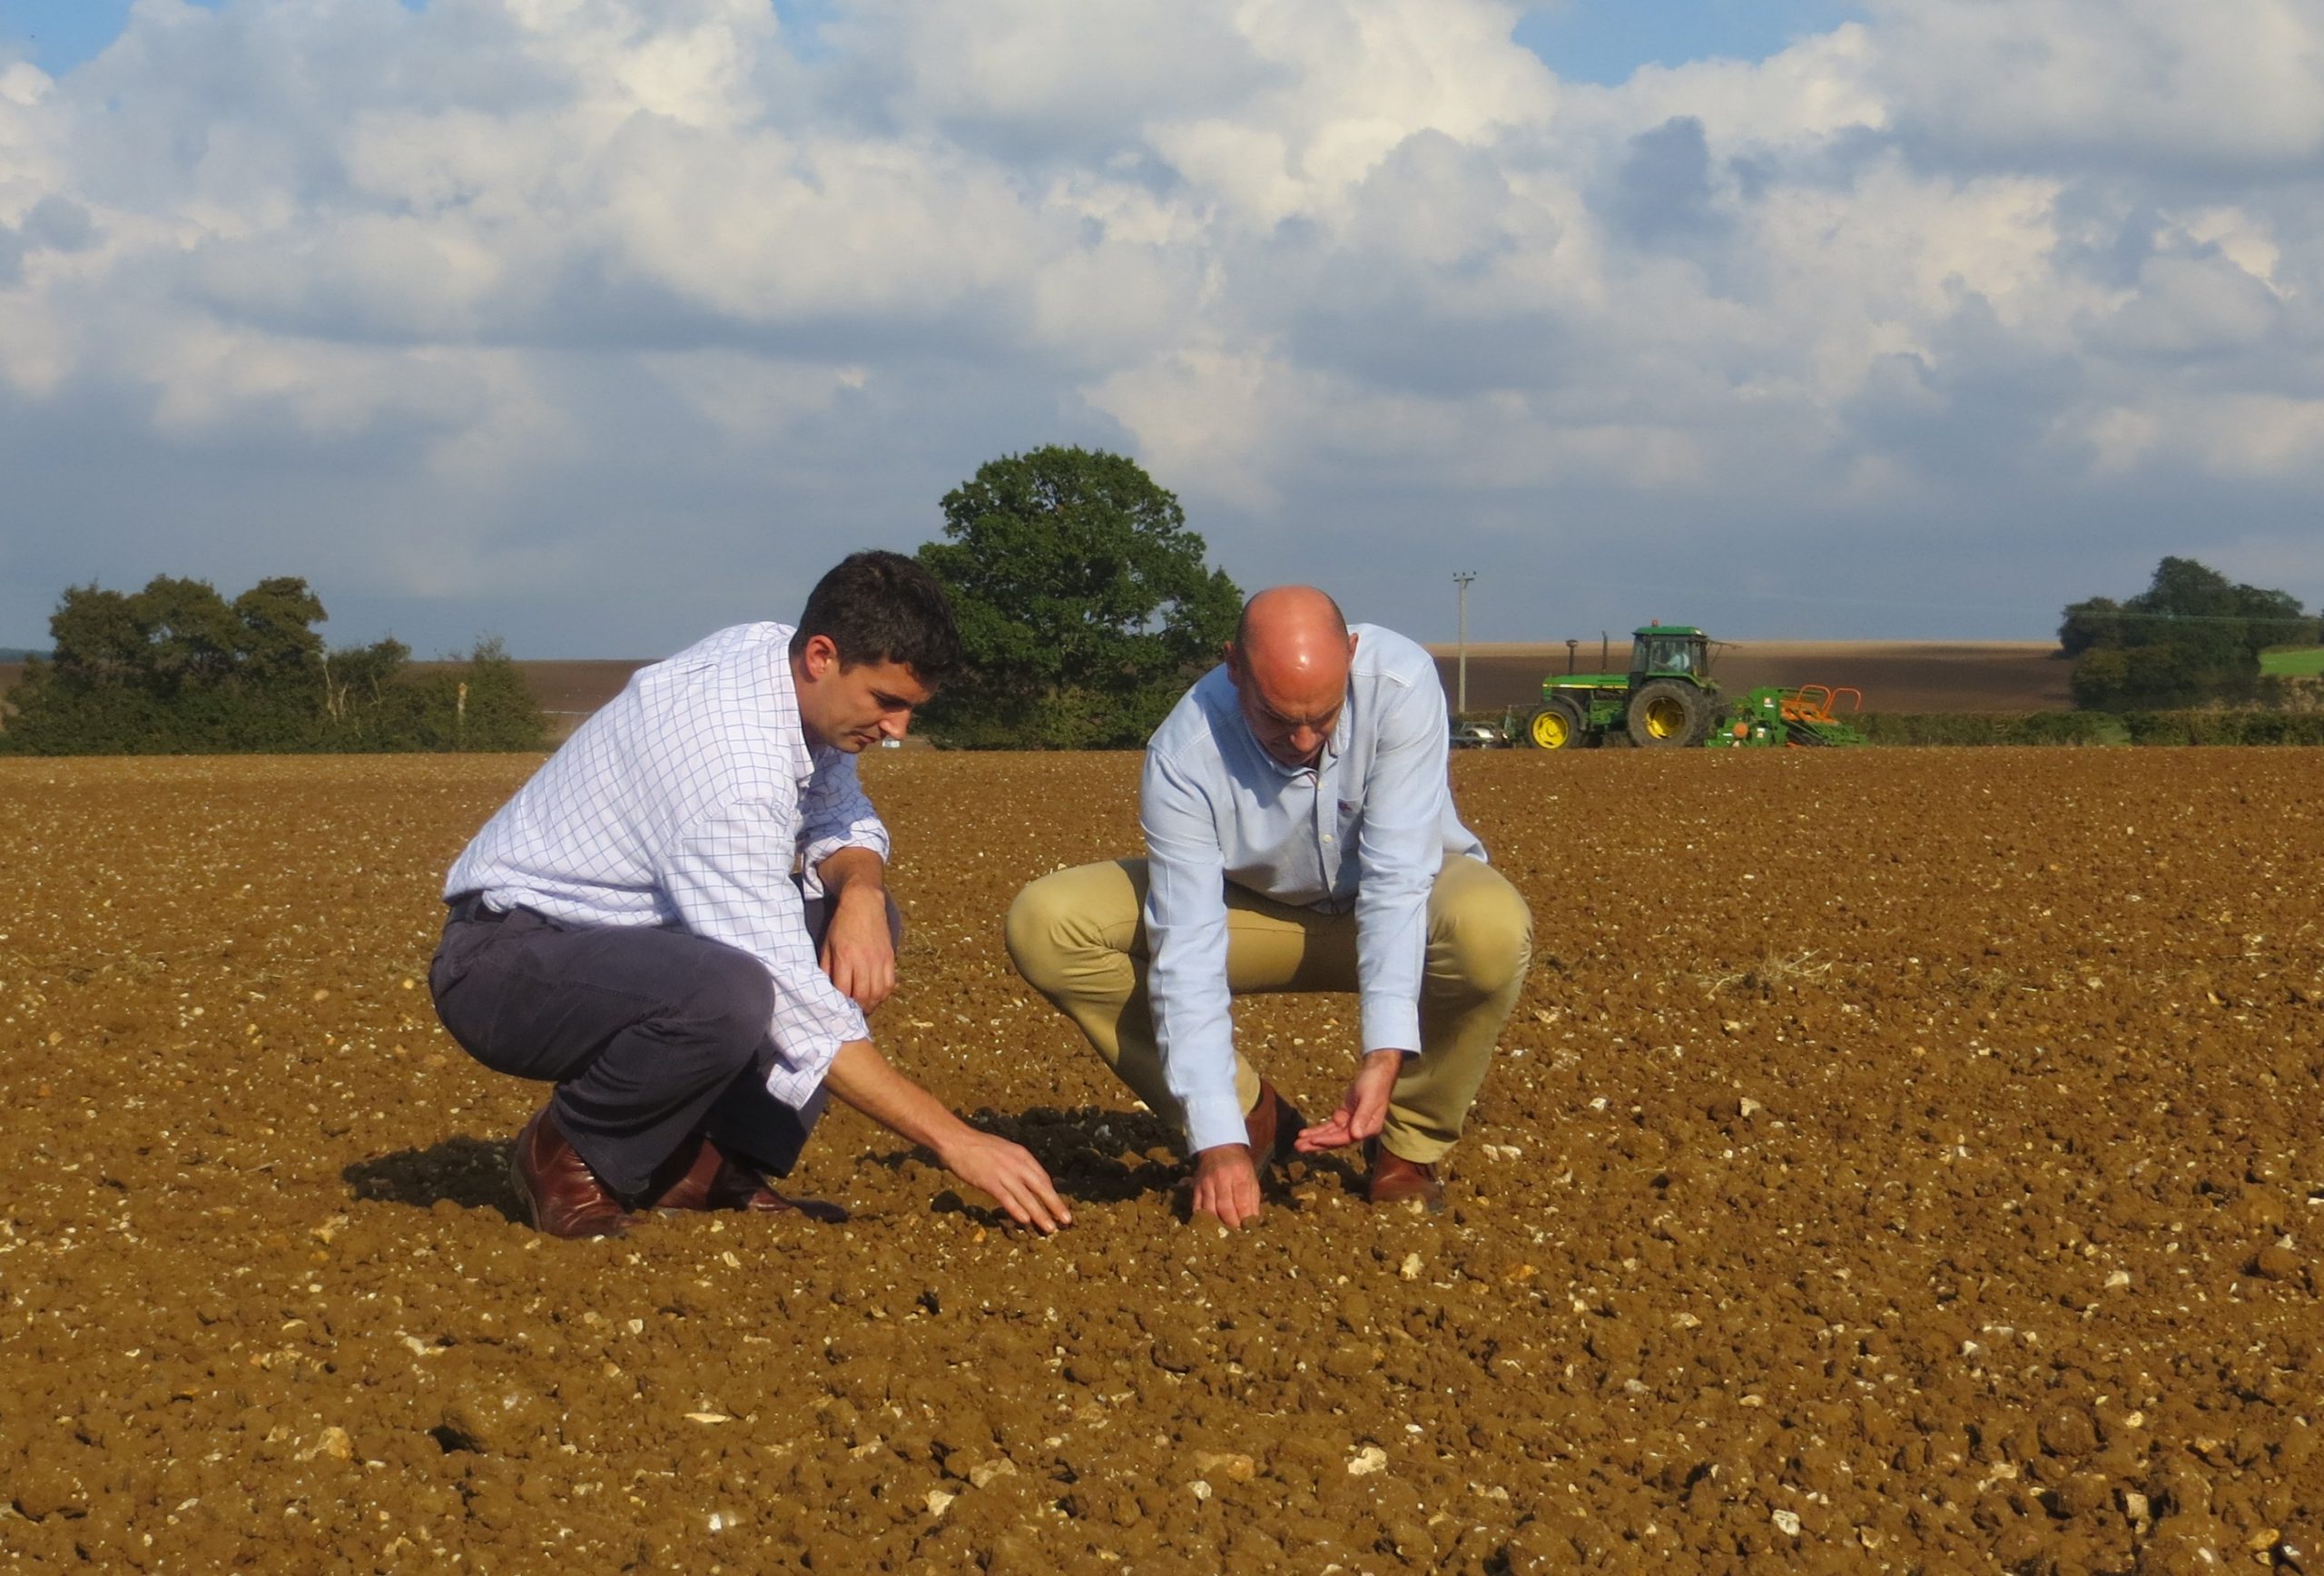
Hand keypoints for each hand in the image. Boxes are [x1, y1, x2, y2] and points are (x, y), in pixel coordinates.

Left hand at [819, 886, 896, 1011]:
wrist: (863, 903)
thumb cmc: (841, 924)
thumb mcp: (827, 944)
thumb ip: (825, 967)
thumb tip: (825, 987)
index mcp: (845, 957)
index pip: (844, 991)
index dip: (840, 1003)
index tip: (837, 1008)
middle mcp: (864, 961)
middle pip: (863, 996)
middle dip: (856, 1008)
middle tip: (851, 1012)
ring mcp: (879, 960)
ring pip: (878, 993)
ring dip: (871, 1004)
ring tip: (863, 1006)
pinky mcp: (889, 957)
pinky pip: (890, 983)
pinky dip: (883, 994)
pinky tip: (876, 995)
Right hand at [938, 1128, 1071, 1234]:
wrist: (958, 1140)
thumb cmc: (979, 1146)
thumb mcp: (1004, 1150)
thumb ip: (1016, 1163)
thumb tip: (1025, 1178)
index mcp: (1021, 1155)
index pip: (1042, 1177)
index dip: (1052, 1194)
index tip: (1059, 1207)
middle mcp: (1017, 1164)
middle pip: (1041, 1187)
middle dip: (1055, 1205)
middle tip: (1067, 1221)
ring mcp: (1004, 1173)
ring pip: (1026, 1196)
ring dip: (1040, 1213)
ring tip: (1050, 1228)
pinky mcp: (989, 1181)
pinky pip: (1006, 1198)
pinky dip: (1017, 1209)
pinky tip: (1025, 1220)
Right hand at [1189, 1144, 1262, 1227]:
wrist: (1219, 1146)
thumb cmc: (1240, 1165)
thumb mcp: (1251, 1178)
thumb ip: (1252, 1200)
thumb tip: (1252, 1222)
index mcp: (1239, 1176)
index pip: (1242, 1204)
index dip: (1244, 1220)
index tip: (1247, 1232)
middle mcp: (1221, 1179)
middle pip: (1224, 1208)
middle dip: (1231, 1224)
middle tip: (1235, 1237)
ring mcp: (1206, 1183)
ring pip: (1209, 1209)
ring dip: (1216, 1224)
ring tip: (1222, 1234)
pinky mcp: (1196, 1187)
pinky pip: (1197, 1206)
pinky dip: (1202, 1218)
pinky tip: (1208, 1227)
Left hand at [1294, 1048, 1404, 1152]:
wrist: (1377, 1071)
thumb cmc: (1375, 1084)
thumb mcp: (1369, 1099)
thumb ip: (1363, 1117)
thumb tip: (1356, 1135)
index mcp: (1368, 1128)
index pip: (1346, 1138)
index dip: (1329, 1140)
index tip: (1313, 1140)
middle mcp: (1360, 1129)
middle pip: (1336, 1140)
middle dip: (1317, 1144)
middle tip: (1298, 1147)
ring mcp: (1351, 1123)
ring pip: (1331, 1134)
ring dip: (1315, 1138)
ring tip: (1298, 1143)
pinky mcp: (1345, 1116)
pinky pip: (1330, 1125)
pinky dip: (1319, 1129)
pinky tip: (1306, 1133)